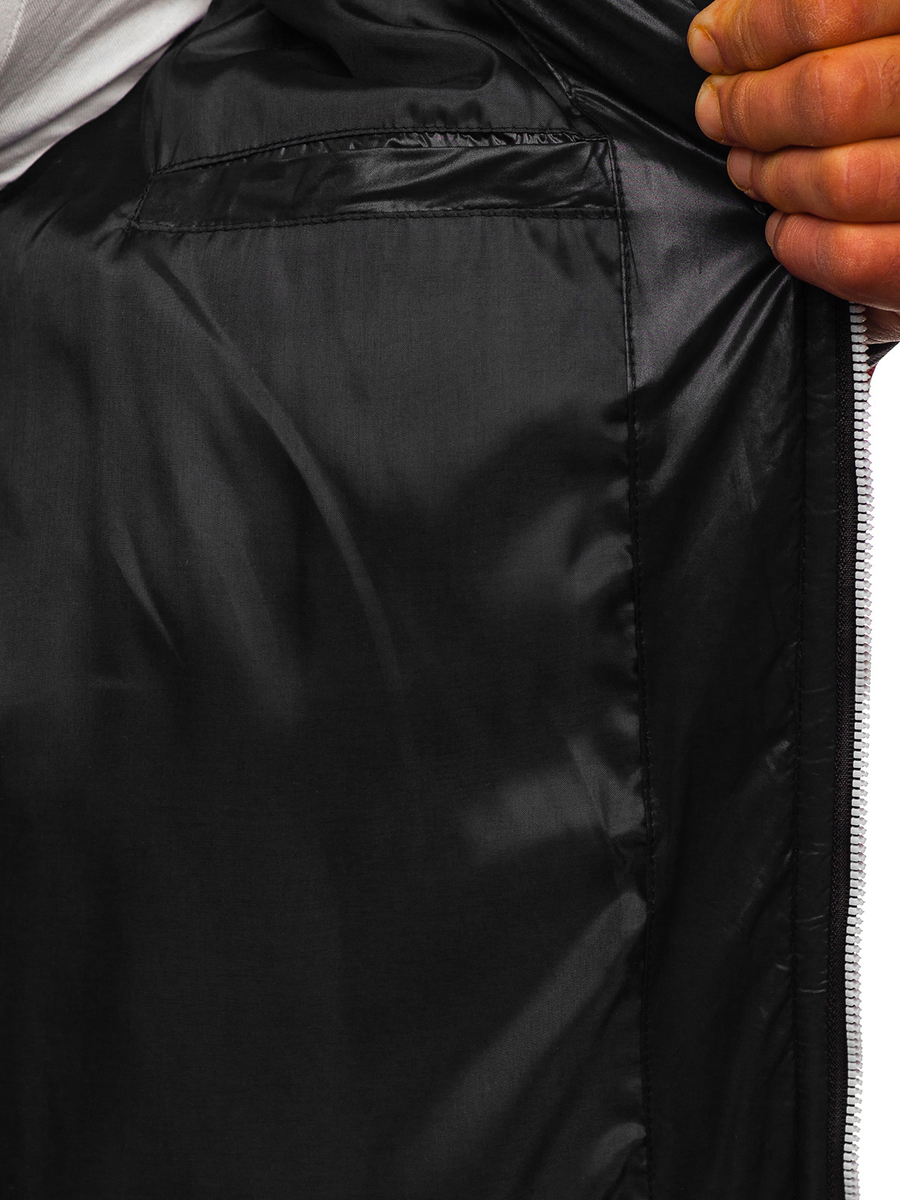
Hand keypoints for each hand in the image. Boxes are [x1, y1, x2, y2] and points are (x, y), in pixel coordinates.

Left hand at [688, 0, 899, 342]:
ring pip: (838, 181)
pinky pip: (852, 256)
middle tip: (716, 112)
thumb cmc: (897, 104)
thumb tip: (730, 25)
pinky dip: (799, 243)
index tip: (711, 40)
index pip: (840, 8)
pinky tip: (783, 226)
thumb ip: (836, 24)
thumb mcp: (882, 41)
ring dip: (772, 177)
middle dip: (749, 108)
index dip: (755, 27)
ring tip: (747, 168)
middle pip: (829, 97)